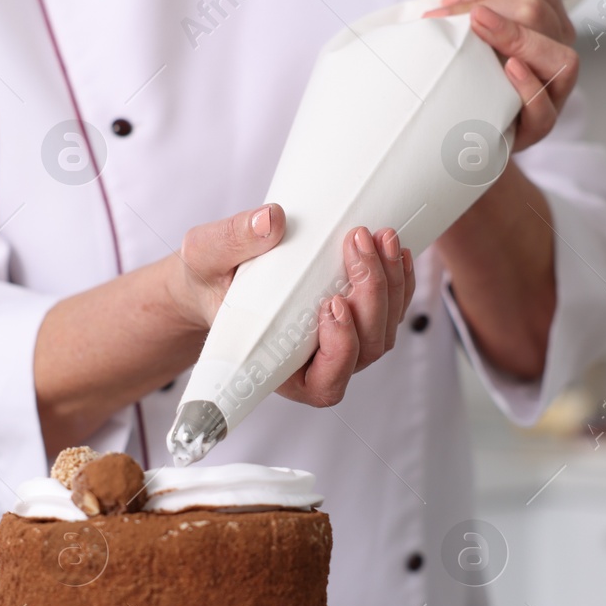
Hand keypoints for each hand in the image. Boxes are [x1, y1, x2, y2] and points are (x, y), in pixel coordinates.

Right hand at [166, 207, 414, 407]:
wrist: (219, 274)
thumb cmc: (210, 278)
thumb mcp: (206, 255)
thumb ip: (232, 241)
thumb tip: (272, 220)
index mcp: (280, 369)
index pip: (324, 385)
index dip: (339, 351)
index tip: (331, 305)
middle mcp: (318, 363)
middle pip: (365, 348)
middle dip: (370, 296)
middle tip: (356, 245)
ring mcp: (343, 343)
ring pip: (384, 330)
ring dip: (390, 284)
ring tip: (378, 238)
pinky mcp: (357, 318)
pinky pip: (392, 310)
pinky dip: (400, 280)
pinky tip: (394, 249)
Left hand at [424, 0, 578, 151]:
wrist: (441, 116)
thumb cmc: (452, 57)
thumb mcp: (447, 12)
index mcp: (543, 15)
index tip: (443, 0)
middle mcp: (555, 45)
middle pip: (540, 10)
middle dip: (490, 8)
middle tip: (441, 21)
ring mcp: (553, 87)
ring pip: (561, 57)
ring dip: (517, 39)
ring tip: (478, 32)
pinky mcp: (539, 125)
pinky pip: (547, 108)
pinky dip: (529, 87)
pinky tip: (505, 71)